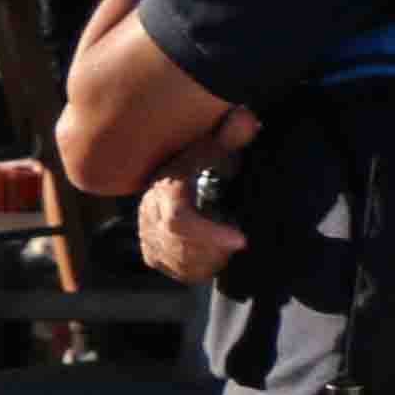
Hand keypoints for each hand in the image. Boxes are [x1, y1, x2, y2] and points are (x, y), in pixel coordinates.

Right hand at [137, 110, 258, 281]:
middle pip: (182, 247)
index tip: (242, 239)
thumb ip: (233, 133)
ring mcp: (148, 235)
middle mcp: (150, 213)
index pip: (180, 221)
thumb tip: (247, 120)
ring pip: (183, 264)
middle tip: (237, 239)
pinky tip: (216, 251)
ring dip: (212, 257)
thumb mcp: (219, 145)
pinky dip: (204, 268)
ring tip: (225, 239)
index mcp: (165, 188)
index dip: (211, 234)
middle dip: (216, 247)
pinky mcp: (152, 254)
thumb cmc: (207, 160)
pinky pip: (181, 273)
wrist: (183, 177)